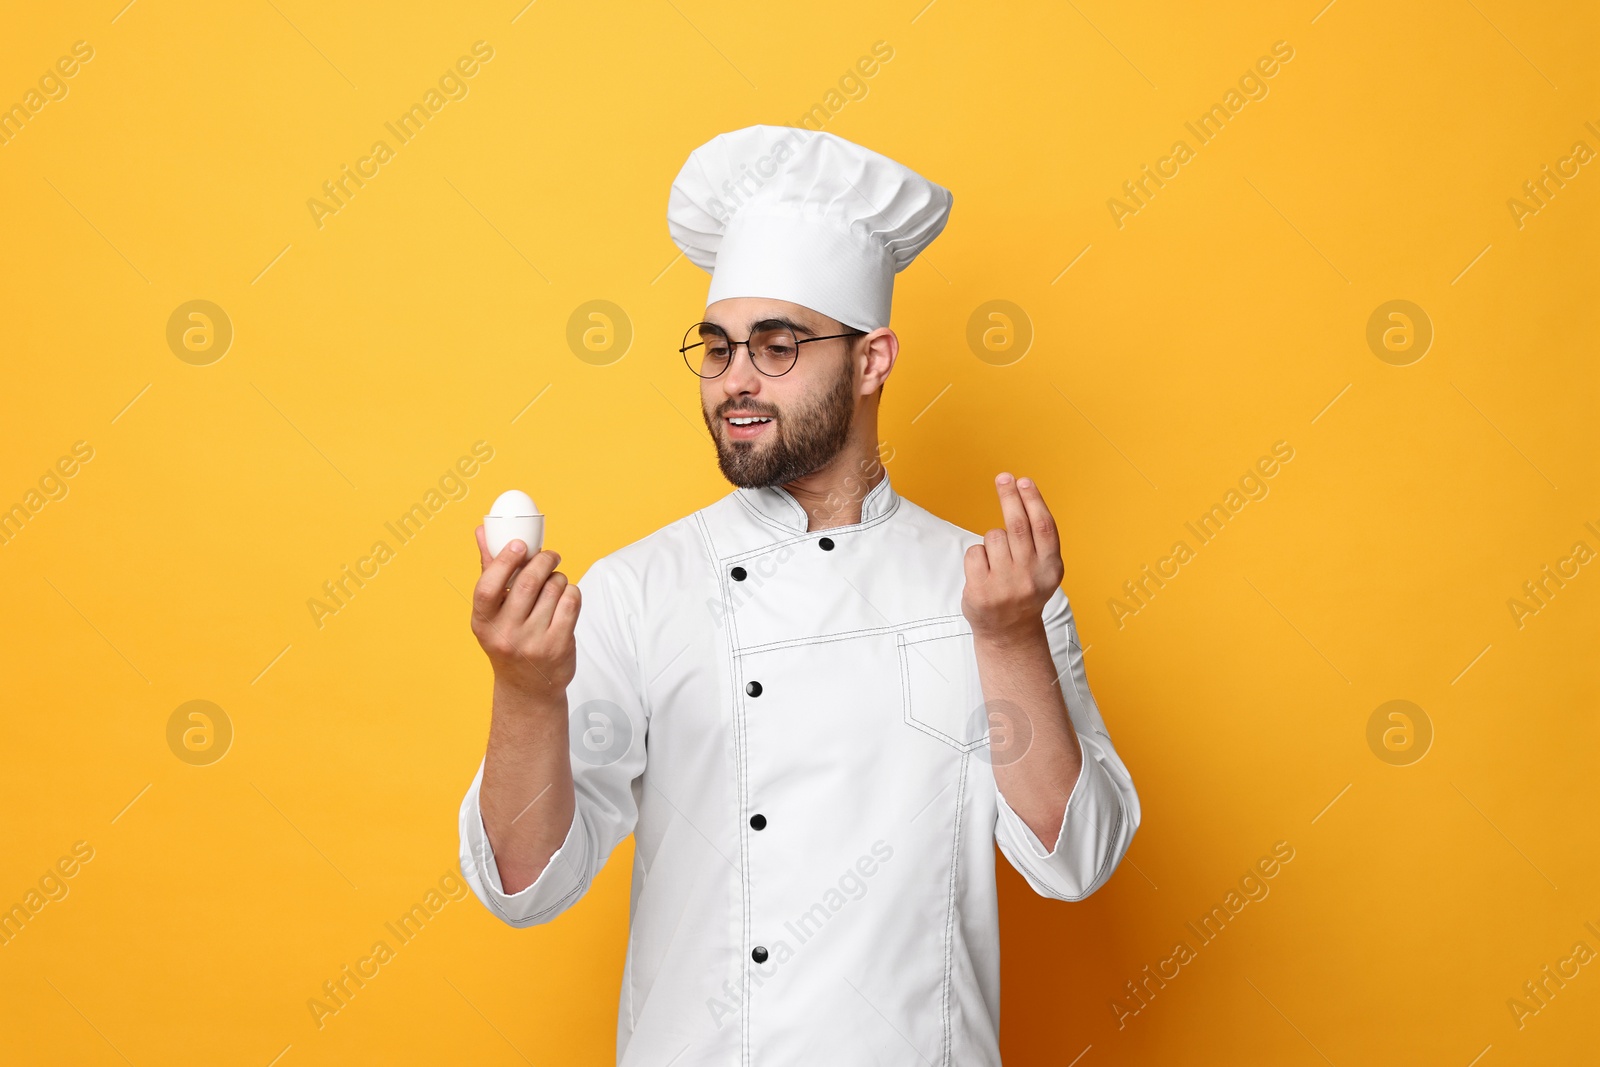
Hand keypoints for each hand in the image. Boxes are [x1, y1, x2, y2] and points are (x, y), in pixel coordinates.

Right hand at [470, 525, 581, 697]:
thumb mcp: (493, 613)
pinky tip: (565, 597)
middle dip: (543, 560)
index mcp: (483, 623)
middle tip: (550, 555)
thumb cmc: (509, 639)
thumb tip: (482, 530)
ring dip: (558, 578)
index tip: (519, 544)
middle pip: (529, 582)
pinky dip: (571, 592)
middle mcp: (505, 634)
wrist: (528, 687)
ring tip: (555, 583)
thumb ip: (489, 570)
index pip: (487, 588)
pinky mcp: (558, 645)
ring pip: (554, 589)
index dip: (504, 561)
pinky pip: (571, 602)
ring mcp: (533, 642)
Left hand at [961, 473, 1063, 641]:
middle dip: (1009, 496)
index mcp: (1051, 568)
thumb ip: (1039, 541)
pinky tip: (984, 572)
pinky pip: (974, 553)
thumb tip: (1022, 496)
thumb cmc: (1024, 591)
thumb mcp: (1043, 569)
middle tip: (1003, 478)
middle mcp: (1031, 576)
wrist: (1010, 633)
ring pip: (994, 537)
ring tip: (998, 561)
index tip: (1024, 481)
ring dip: (993, 540)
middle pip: (1018, 525)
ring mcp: (1006, 585)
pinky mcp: (982, 592)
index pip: (1044, 527)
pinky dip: (977, 555)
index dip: (1034, 501)